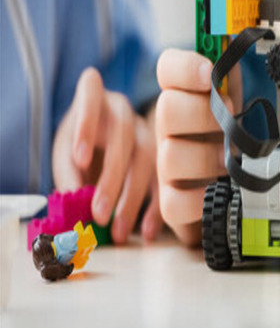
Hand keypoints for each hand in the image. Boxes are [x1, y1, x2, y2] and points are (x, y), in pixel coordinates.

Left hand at [52, 67, 161, 243]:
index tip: (79, 159)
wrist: (105, 144)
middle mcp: (125, 111)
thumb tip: (75, 204)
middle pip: (123, 138)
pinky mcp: (163, 155)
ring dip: (132, 199)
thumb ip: (69, 174)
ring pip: (147, 160)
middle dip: (111, 179)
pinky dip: (154, 208)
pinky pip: (164, 180)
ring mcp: (148, 131)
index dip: (86, 125)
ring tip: (117, 231)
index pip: (91, 95)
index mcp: (97, 98)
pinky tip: (146, 232)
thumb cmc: (81, 145)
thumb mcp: (66, 154)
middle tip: (99, 214)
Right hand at [155, 48, 238, 244]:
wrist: (233, 180)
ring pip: (171, 154)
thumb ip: (237, 74)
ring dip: (208, 155)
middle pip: (167, 109)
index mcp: (184, 95)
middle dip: (205, 112)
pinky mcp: (173, 201)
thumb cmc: (236, 133)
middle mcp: (169, 127)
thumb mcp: (240, 98)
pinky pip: (174, 202)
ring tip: (231, 157)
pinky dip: (200, 197)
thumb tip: (242, 51)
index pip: (168, 68)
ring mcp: (168, 164)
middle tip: (233, 117)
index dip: (184, 68)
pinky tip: (220, 187)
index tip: (208, 74)